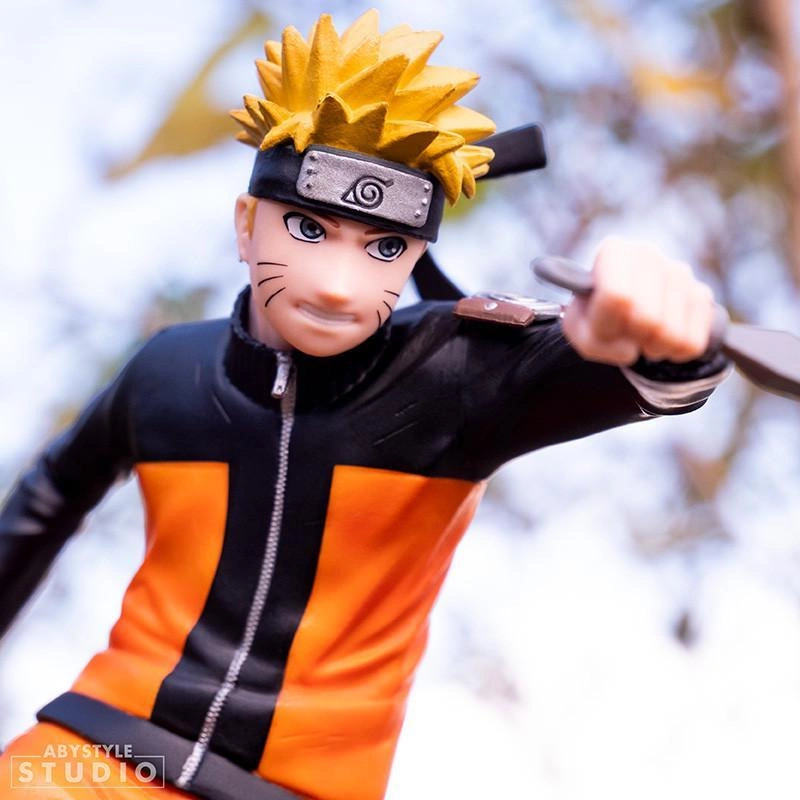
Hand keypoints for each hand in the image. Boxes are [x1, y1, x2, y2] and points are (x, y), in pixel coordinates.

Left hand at [561, 237, 714, 365]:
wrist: (622, 313)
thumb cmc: (597, 317)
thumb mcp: (580, 329)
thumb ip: (593, 341)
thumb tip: (629, 350)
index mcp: (613, 252)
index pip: (617, 297)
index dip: (608, 324)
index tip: (603, 323)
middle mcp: (649, 254)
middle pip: (647, 319)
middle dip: (633, 337)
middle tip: (624, 332)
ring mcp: (679, 272)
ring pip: (672, 334)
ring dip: (652, 347)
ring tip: (641, 335)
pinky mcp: (701, 294)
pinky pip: (691, 343)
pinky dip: (672, 351)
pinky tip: (661, 338)